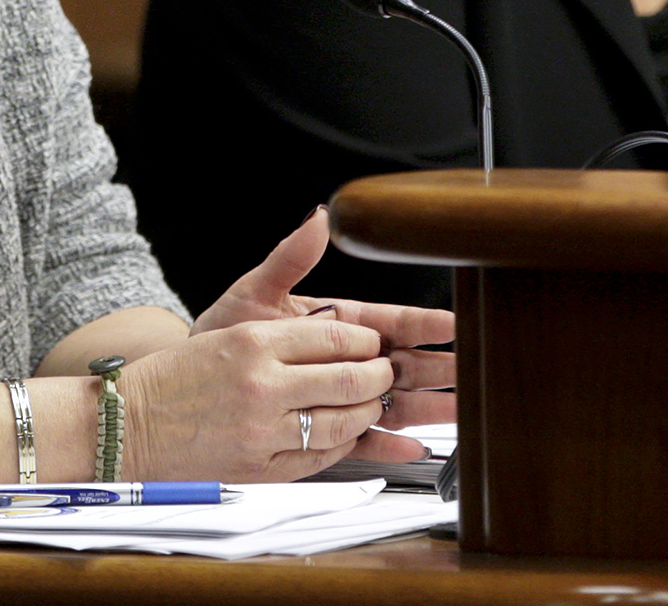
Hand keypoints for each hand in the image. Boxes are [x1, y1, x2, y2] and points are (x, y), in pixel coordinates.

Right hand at [118, 310, 395, 480]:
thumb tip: (336, 315)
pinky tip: (345, 433)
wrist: (130, 425)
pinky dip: (343, 444)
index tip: (371, 343)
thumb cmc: (175, 378)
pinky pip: (321, 456)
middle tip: (383, 373)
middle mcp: (262, 385)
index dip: (366, 341)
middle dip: (378, 376)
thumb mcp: (226, 330)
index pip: (335, 336)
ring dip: (367, 412)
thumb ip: (283, 324)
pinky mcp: (262, 467)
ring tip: (369, 403)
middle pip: (349, 379)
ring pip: (343, 421)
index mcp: (253, 343)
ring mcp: (263, 430)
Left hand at [189, 208, 455, 455]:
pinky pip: (363, 439)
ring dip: (426, 407)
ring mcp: (338, 394)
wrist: (194, 380)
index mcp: (336, 323)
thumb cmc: (224, 333)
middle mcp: (344, 359)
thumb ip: (291, 259)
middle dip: (439, 368)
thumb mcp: (255, 292)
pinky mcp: (325, 426)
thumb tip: (319, 219)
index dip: (424, 324)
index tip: (455, 325)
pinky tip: (412, 448)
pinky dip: (388, 445)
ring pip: (393, 401)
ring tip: (458, 412)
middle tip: (473, 372)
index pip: (391, 322)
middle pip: (404, 364)